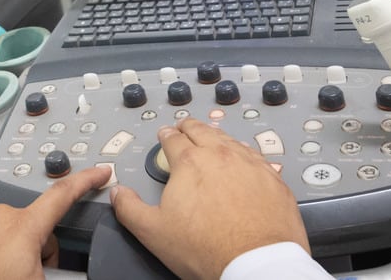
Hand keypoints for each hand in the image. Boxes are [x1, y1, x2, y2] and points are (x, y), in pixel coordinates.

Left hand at [0, 164, 110, 278]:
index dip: (86, 181)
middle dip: (37, 247)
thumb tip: (59, 266)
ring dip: (8, 248)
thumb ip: (56, 270)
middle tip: (25, 275)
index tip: (102, 171)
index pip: (63, 195)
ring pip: (6, 229)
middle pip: (34, 225)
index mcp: (24, 227)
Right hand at [110, 118, 309, 279]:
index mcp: (189, 161)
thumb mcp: (153, 232)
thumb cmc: (206, 248)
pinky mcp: (273, 178)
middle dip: (189, 127)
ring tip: (213, 140)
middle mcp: (220, 154)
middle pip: (202, 130)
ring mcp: (250, 164)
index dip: (166, 135)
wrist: (257, 264)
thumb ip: (129, 208)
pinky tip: (244, 160)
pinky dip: (244, 153)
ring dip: (217, 137)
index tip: (164, 136)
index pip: (172, 138)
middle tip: (184, 128)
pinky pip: (256, 156)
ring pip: (230, 139)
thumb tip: (117, 193)